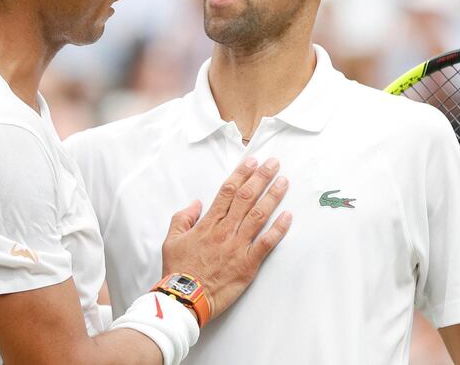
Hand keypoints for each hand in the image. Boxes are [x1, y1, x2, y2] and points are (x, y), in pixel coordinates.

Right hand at [160, 157, 290, 320]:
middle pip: (246, 197)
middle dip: (261, 177)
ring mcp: (237, 246)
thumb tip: (195, 204)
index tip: (252, 161)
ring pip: (258, 215)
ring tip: (283, 182)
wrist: (185, 297)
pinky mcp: (248, 263)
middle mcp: (224, 230)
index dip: (241, 174)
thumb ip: (182, 218)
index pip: (227, 191)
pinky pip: (266, 243)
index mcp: (208, 223)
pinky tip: (288, 216)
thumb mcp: (171, 240)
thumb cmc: (179, 270)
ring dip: (272, 196)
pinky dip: (278, 229)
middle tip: (273, 163)